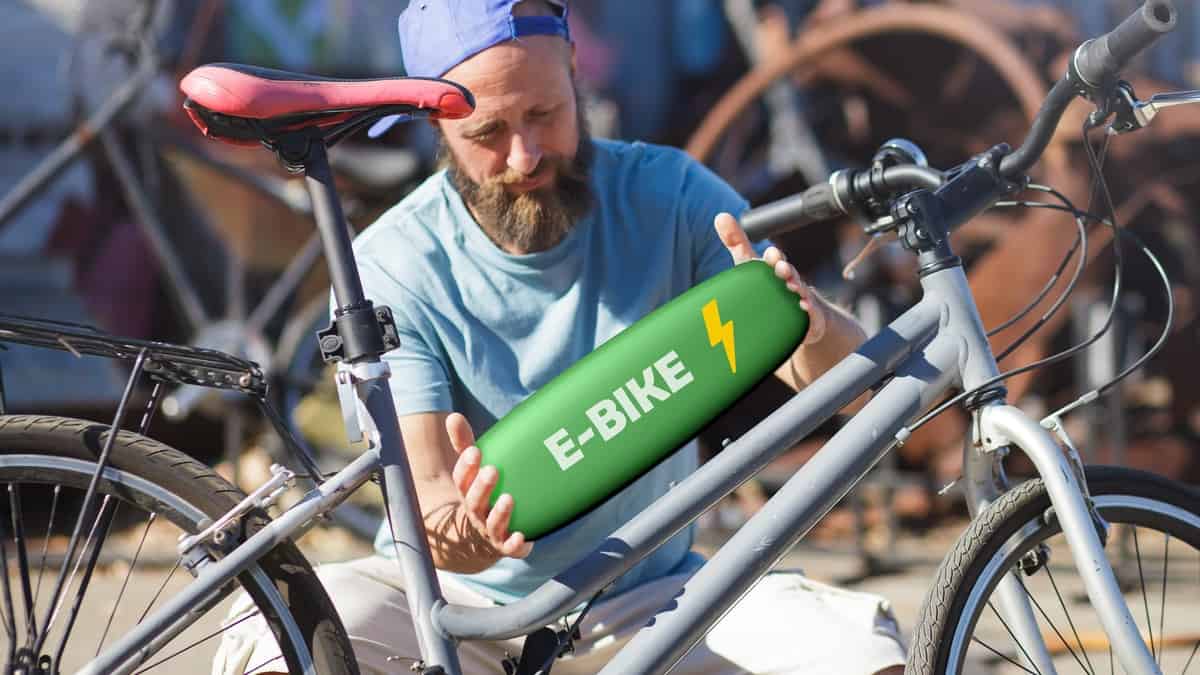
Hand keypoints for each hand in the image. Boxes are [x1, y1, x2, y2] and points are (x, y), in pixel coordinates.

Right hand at [446, 413, 533, 557]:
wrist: (483, 535)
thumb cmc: (481, 492)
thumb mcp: (473, 468)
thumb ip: (464, 443)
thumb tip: (453, 416)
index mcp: (468, 493)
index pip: (462, 480)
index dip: (466, 467)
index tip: (475, 451)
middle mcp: (477, 513)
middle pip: (474, 502)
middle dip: (482, 487)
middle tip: (492, 470)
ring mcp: (491, 531)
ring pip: (492, 524)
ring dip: (500, 513)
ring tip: (509, 498)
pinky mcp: (508, 545)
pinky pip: (510, 548)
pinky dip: (515, 545)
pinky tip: (523, 537)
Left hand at [714, 212, 827, 343]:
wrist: (801, 310)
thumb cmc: (770, 283)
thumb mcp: (750, 263)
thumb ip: (736, 242)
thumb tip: (720, 216)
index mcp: (772, 268)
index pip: (772, 259)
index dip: (772, 257)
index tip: (771, 255)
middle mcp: (787, 279)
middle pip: (787, 272)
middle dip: (784, 268)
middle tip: (780, 267)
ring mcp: (799, 296)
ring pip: (799, 289)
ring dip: (796, 286)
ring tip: (791, 286)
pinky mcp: (807, 313)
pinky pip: (809, 310)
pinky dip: (807, 307)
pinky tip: (803, 306)